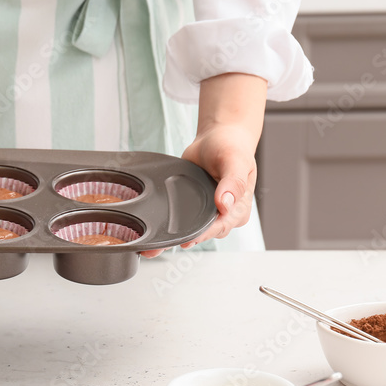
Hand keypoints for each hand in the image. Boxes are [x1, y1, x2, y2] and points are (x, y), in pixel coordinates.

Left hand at [141, 73, 266, 257]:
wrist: (218, 136)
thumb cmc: (231, 147)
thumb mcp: (235, 161)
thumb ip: (233, 182)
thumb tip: (226, 204)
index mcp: (237, 209)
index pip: (220, 227)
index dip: (203, 234)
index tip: (188, 240)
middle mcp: (221, 215)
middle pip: (201, 233)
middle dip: (181, 240)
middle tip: (159, 246)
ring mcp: (204, 213)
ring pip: (188, 231)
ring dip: (169, 241)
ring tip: (148, 249)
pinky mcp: (190, 207)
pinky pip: (178, 220)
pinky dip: (164, 229)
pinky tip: (150, 237)